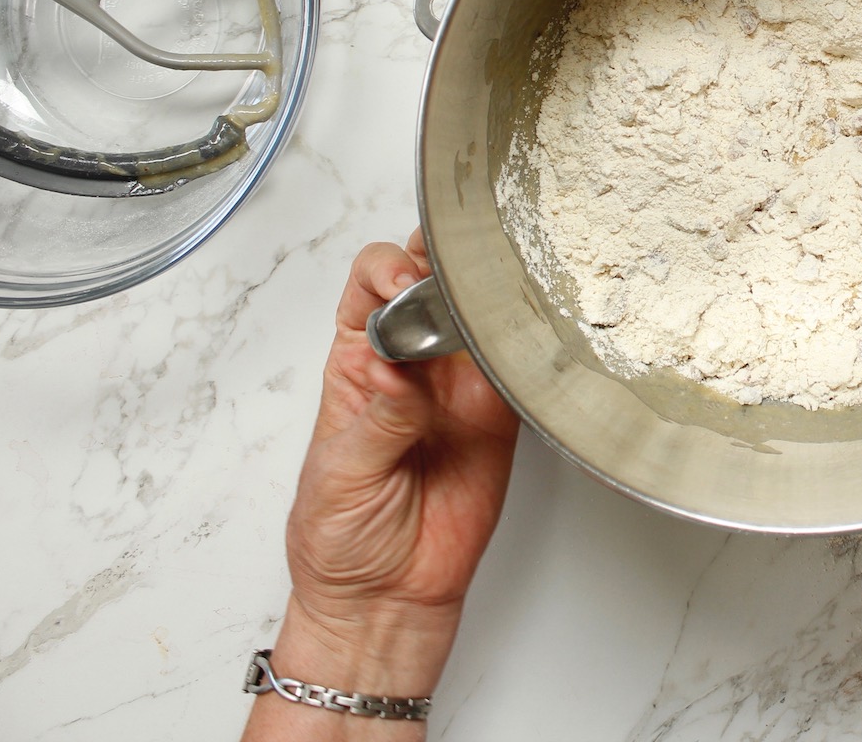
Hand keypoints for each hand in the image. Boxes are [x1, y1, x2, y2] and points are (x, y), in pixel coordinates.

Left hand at [243, 231, 518, 738]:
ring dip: (485, 297)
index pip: (369, 285)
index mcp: (356, 362)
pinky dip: (521, 346)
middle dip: (441, 261)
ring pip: (476, 314)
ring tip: (490, 300)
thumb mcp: (339, 475)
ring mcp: (455, 387)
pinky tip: (518, 338)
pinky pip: (514, 365)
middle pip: (427, 282)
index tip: (402, 287)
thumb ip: (376, 420)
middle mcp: (409, 363)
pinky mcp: (496, 418)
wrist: (385, 600)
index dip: (387, 270)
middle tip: (456, 275)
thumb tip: (397, 374)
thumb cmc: (340, 538)